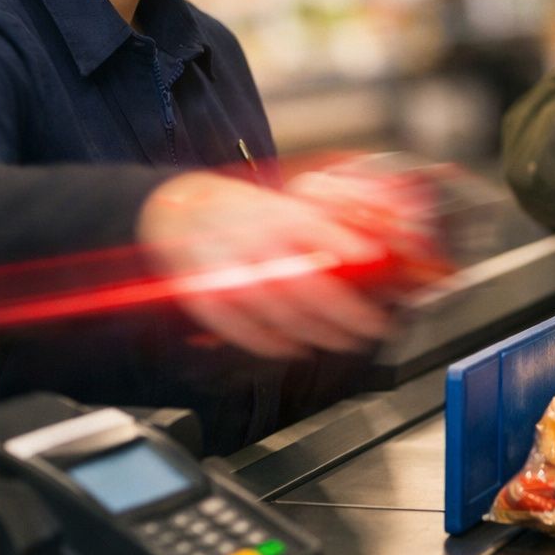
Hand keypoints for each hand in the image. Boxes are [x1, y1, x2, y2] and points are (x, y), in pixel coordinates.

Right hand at [136, 172, 395, 359]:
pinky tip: (294, 348)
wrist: (181, 208)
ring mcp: (227, 269)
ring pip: (276, 311)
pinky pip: (239, 327)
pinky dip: (270, 343)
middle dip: (345, 312)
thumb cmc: (244, 213)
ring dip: (316, 332)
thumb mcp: (285, 206)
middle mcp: (251, 240)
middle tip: (372, 326)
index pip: (315, 228)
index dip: (345, 244)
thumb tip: (371, 256)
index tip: (373, 261)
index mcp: (276, 215)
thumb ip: (322, 229)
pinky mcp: (204, 295)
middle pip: (303, 282)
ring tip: (343, 340)